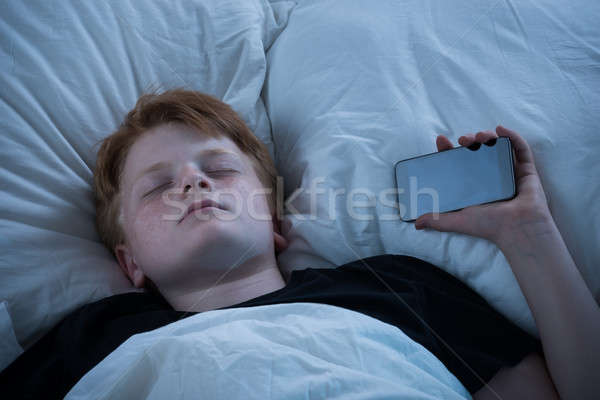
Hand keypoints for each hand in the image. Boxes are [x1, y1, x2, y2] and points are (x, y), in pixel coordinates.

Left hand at [415, 125, 551, 244]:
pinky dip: (512, 136)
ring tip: (480, 136)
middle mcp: (491, 178)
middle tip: (463, 139)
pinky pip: (520, 150)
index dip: (449, 151)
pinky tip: (500, 129)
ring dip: (487, 137)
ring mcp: (509, 173)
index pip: (459, 164)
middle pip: (477, 152)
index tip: (441, 140)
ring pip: (497, 148)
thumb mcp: (458, 220)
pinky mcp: (526, 171)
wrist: (517, 229)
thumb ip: (437, 220)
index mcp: (475, 187)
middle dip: (469, 141)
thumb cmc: (490, 226)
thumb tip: (416, 224)